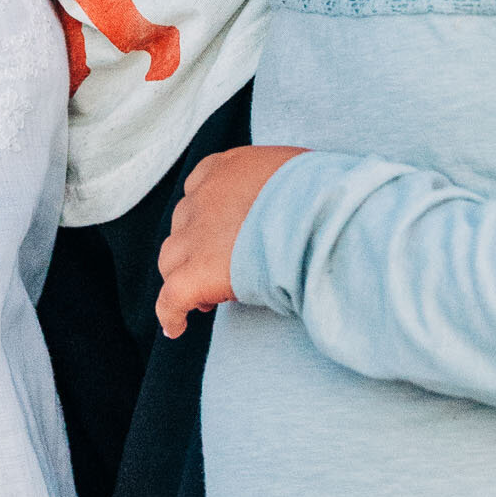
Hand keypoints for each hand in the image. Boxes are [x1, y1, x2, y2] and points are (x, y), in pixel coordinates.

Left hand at [155, 144, 308, 339]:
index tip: (223, 235)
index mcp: (227, 168)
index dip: (209, 216)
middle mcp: (204, 196)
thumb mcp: (299, 174)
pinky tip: (176, 327)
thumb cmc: (324, 196)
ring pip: (172, 259)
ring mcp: (196, 234)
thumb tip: (297, 202)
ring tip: (205, 301)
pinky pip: (171, 297)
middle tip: (219, 269)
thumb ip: (282, 186)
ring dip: (184, 276)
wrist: (319, 217)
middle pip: (184, 224)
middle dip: (196, 247)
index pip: (202, 188)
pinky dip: (170, 313)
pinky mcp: (197, 272)